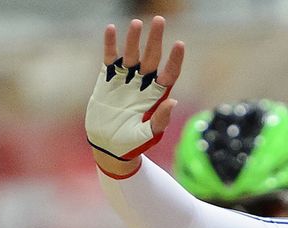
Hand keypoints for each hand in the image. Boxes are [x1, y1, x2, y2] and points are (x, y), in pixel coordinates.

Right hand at [86, 16, 184, 173]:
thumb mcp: (147, 135)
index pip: (169, 73)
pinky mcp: (108, 79)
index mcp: (157, 96)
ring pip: (132, 55)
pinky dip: (110, 45)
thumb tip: (173, 102)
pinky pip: (110, 58)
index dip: (175, 59)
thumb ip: (160, 120)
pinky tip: (112, 29)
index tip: (179, 44)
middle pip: (152, 57)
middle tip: (160, 20)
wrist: (108, 147)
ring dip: (134, 39)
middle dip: (156, 39)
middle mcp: (143, 84)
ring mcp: (126, 80)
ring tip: (137, 23)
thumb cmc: (131, 145)